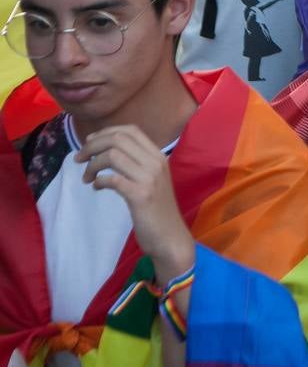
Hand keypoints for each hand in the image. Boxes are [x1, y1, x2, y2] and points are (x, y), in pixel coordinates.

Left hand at [76, 126, 195, 279]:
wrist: (170, 236)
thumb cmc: (157, 209)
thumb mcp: (151, 179)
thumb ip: (137, 163)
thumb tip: (107, 150)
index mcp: (159, 156)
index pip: (131, 130)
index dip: (105, 132)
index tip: (90, 143)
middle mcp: (156, 162)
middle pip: (118, 139)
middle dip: (92, 146)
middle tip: (79, 159)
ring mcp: (149, 178)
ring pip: (112, 155)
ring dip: (92, 165)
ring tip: (87, 177)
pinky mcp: (141, 195)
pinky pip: (112, 179)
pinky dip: (99, 181)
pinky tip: (97, 188)